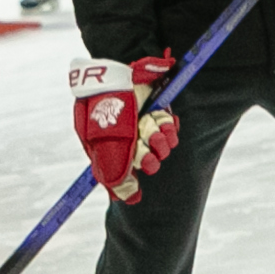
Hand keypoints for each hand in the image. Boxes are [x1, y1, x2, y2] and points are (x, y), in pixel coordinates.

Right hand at [71, 52, 178, 201]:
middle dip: (149, 158)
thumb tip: (128, 199)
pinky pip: (170, 126)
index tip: (137, 188)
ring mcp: (142, 121)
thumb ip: (114, 174)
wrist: (114, 74)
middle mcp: (126, 135)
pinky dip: (170, 127)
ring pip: (161, 143)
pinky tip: (166, 122)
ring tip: (155, 132)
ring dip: (161, 141)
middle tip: (147, 154)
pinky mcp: (157, 107)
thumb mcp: (103, 146)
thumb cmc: (104, 110)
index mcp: (108, 144)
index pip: (122, 171)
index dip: (130, 181)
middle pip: (146, 158)